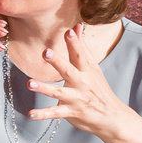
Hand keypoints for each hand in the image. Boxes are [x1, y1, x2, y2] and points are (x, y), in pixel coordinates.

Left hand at [25, 25, 129, 142]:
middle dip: (57, 62)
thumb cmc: (98, 88)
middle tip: (46, 52)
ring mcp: (76, 98)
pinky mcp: (71, 111)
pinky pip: (55, 112)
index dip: (74, 43)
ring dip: (44, 88)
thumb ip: (81, 47)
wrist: (112, 116)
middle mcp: (81, 83)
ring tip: (29, 84)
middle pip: (68, 70)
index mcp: (86, 71)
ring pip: (58, 92)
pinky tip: (31, 114)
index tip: (68, 31)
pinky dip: (43, 114)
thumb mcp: (92, 68)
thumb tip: (77, 26)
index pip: (80, 54)